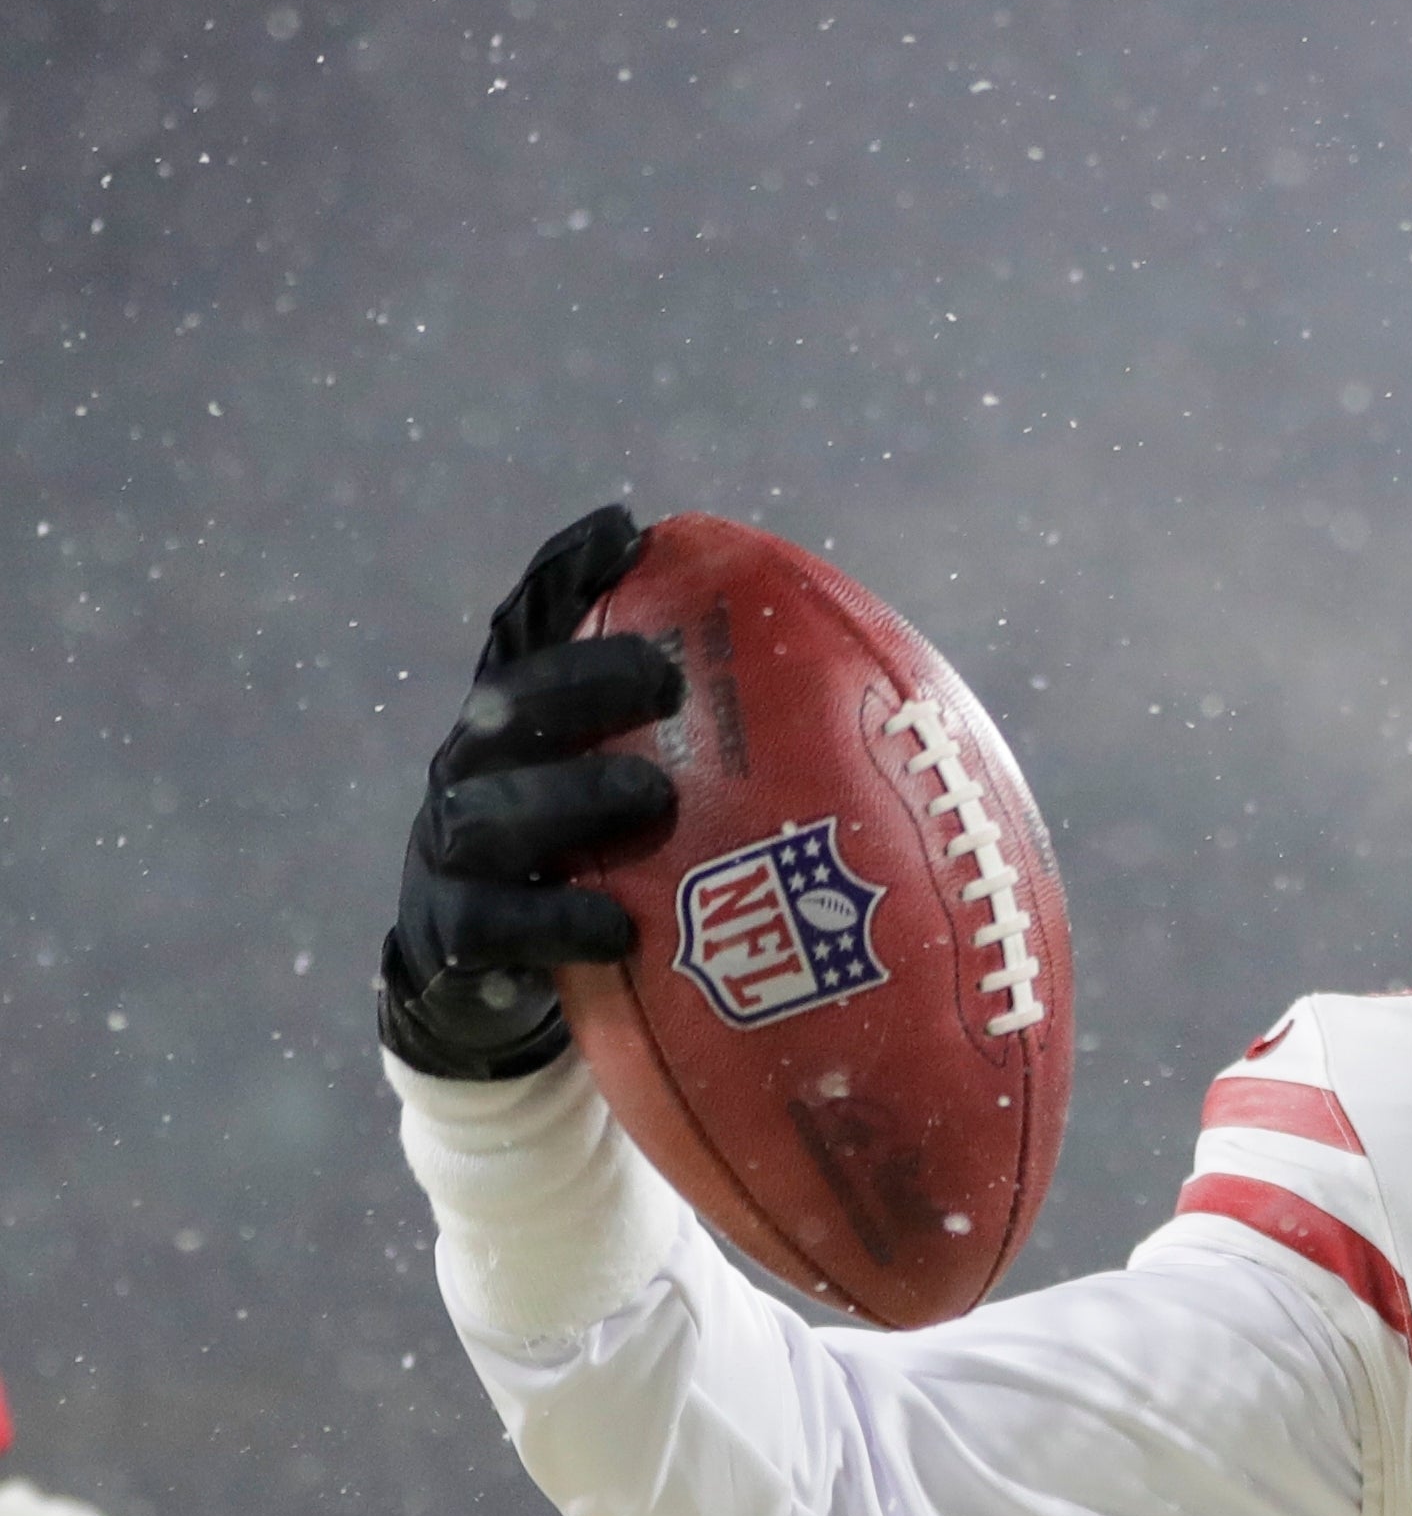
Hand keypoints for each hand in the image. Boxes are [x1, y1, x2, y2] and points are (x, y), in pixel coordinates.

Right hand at [375, 508, 683, 1080]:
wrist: (488, 983)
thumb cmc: (596, 864)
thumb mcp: (641, 792)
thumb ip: (708, 739)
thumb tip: (854, 677)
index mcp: (520, 725)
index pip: (530, 631)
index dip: (565, 576)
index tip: (629, 533)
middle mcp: (476, 770)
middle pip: (506, 708)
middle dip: (578, 684)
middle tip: (660, 677)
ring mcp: (454, 851)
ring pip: (490, 810)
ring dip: (570, 797)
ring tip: (650, 797)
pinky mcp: (456, 935)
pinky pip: (495, 926)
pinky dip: (558, 924)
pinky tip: (620, 930)